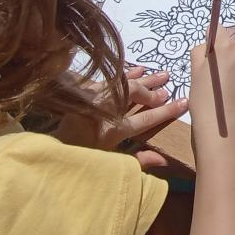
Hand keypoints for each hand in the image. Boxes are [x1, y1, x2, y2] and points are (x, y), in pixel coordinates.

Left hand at [55, 66, 188, 168]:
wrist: (52, 152)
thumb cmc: (83, 159)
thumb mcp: (110, 165)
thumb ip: (137, 162)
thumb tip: (164, 159)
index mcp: (112, 131)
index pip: (145, 119)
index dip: (166, 111)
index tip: (183, 102)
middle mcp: (104, 110)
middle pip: (135, 95)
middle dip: (154, 93)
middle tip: (168, 90)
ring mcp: (94, 97)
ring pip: (124, 83)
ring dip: (145, 79)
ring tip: (163, 74)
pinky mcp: (85, 90)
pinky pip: (111, 79)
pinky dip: (126, 74)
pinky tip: (139, 69)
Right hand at [188, 28, 234, 137]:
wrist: (222, 124)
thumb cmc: (203, 97)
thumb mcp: (194, 70)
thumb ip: (200, 50)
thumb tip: (208, 43)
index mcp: (225, 46)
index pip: (220, 31)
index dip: (214, 41)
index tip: (212, 52)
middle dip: (229, 57)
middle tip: (220, 77)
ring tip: (232, 87)